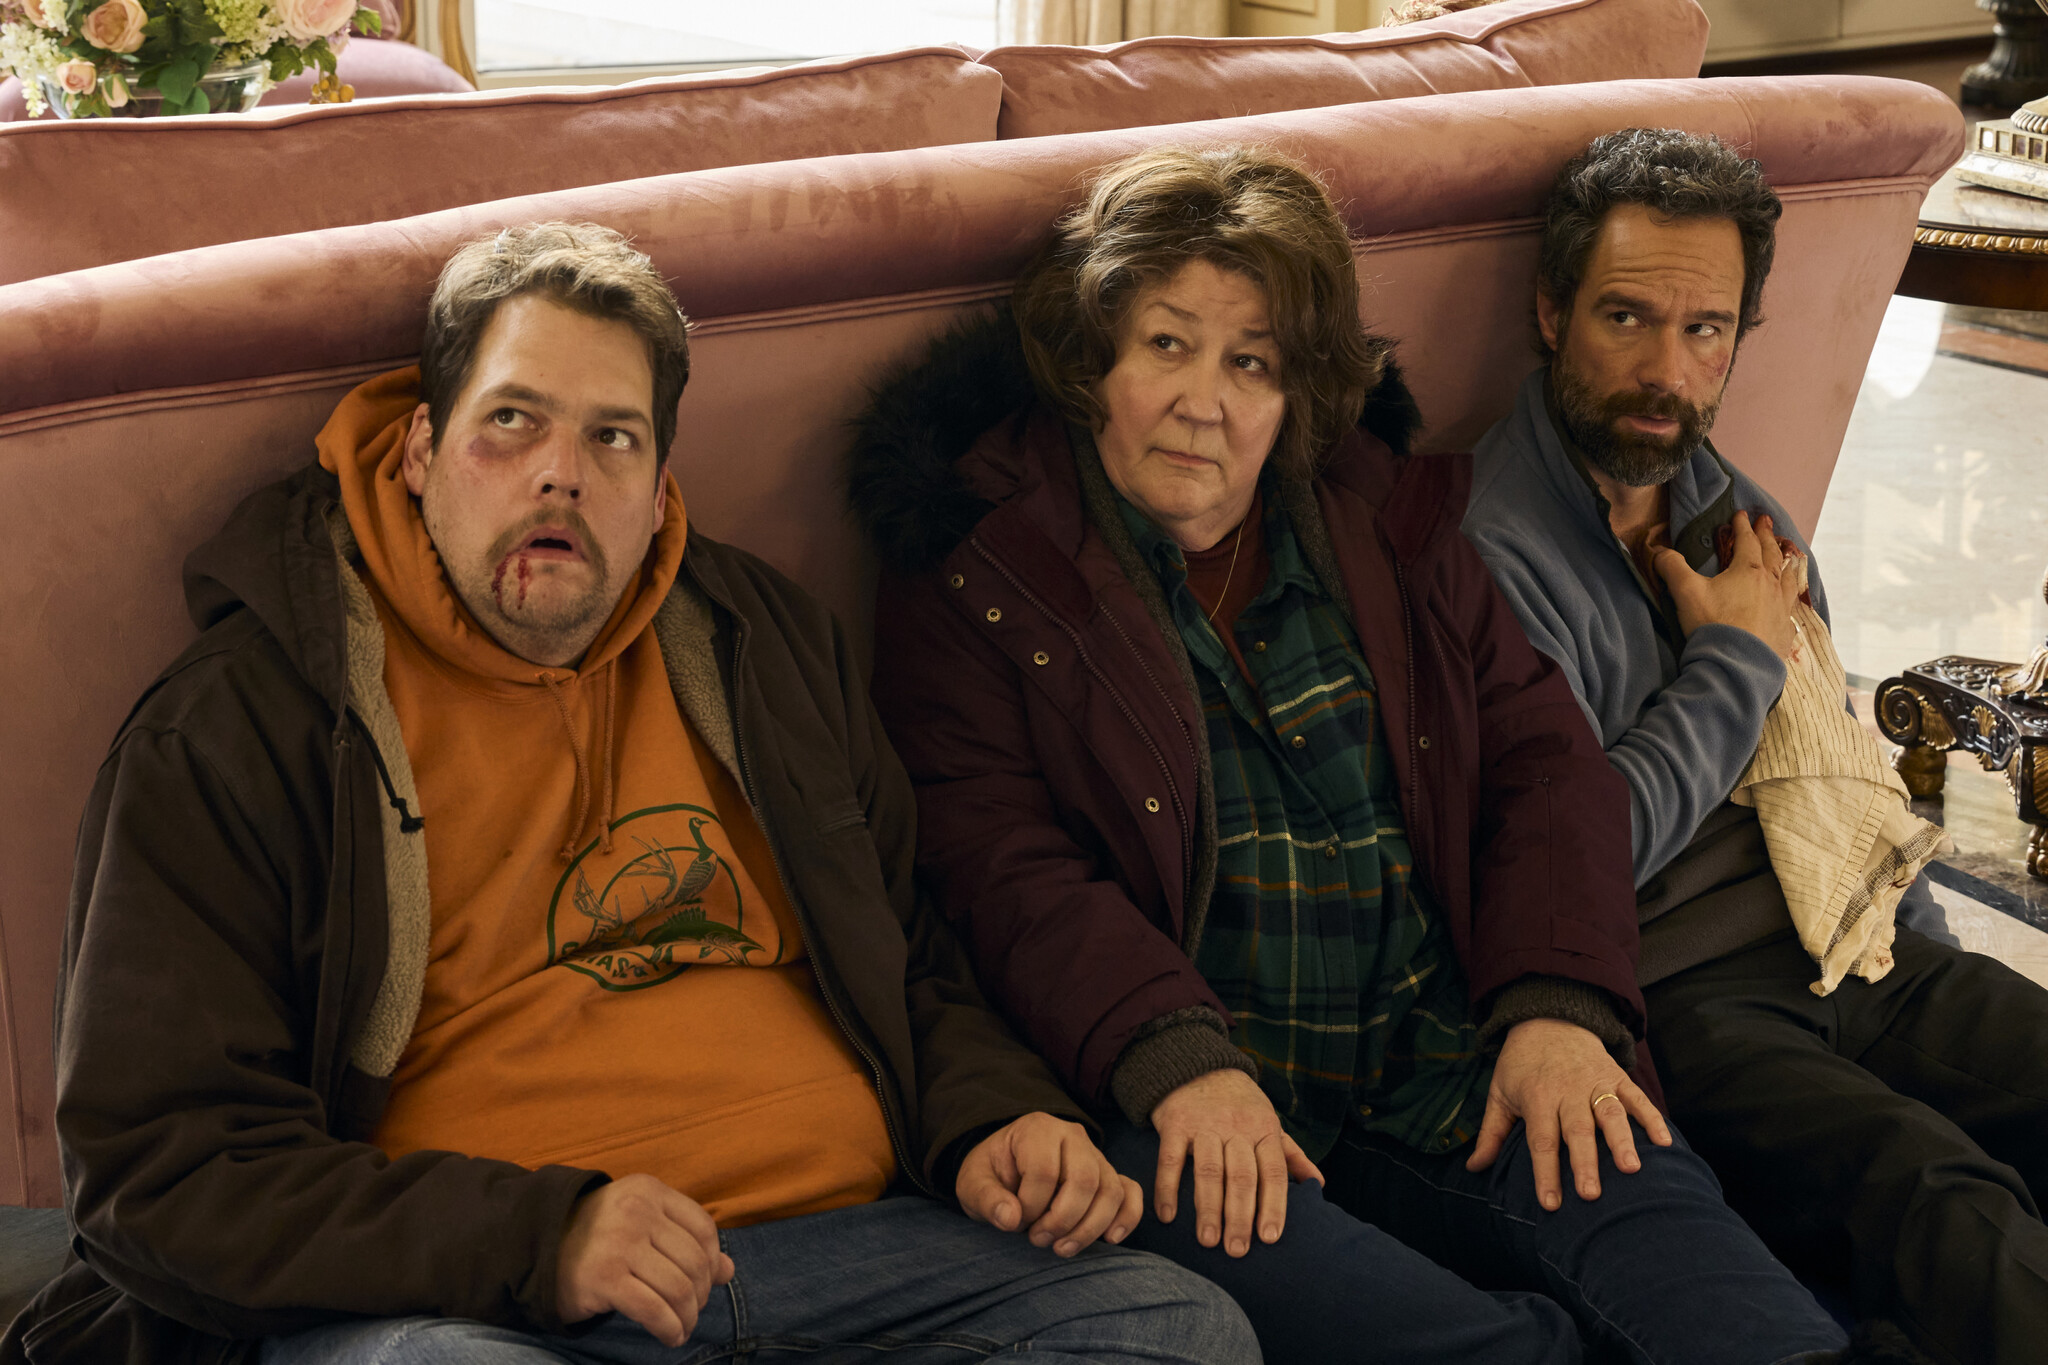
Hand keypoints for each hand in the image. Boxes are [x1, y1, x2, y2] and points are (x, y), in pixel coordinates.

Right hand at [555, 1174, 734, 1346]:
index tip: (704, 1282)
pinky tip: (670, 1336)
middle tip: (692, 1310)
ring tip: (682, 1327)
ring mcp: (619, 1244)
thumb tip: (729, 1270)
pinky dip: (669, 1328)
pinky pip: (653, 1310)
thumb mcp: (643, 1223)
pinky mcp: (604, 1278)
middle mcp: (636, 1212)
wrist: (536, 1247)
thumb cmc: (598, 1236)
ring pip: (679, 1288)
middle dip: (700, 1295)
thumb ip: (686, 1240)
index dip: (712, 1261)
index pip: (703, 1228)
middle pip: (694, 1262)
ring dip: (688, 1316)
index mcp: (648, 1191)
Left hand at [956, 1112, 1142, 1256]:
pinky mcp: (1109, 1175)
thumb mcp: (973, 1183)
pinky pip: (1131, 1192)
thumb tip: (1011, 1218)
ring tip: (1062, 1248)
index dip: (1031, 1206)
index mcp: (1037, 1129)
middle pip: (1085, 1180)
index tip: (1015, 1222)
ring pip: (1110, 1191)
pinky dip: (1127, 1217)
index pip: (1044, 1171)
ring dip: (1090, 1228)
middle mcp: (1072, 1135)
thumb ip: (986, 1198)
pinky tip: (1110, 1239)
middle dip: (1062, 1220)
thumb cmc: (992, 1175)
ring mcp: (1095, 1155)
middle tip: (1038, 1240)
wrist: (1006, 1170)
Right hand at [1150, 1068, 1323, 1257]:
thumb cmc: (1239, 1103)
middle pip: (1241, 1177)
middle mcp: (1236, 1129)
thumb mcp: (1270, 1122)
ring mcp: (1204, 1126)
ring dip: (1208, 1208)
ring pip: (1209, 1171)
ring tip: (1208, 1242)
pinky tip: (1167, 1215)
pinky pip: (1169, 1159)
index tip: (1269, 1237)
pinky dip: (1168, 1188)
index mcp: (1264, 1130)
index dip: (1273, 1205)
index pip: (1273, 1173)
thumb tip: (1318, 1186)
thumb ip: (1292, 1155)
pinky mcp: (1174, 1124)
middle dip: (1240, 1216)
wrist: (1197, 1064)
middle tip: (1237, 1251)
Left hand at [1465, 1018, 1670, 1210]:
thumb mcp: (1498, 1092)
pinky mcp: (1617, 1076)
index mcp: (1537, 1097)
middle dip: (1585, 1162)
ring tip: (1631, 1170)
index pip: (1541, 1140)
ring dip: (1622, 1141)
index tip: (1551, 1204)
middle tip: (1592, 1195)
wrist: (1548, 1018)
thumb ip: (1491, 1132)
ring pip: (1611, 1113)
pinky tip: (1665, 1143)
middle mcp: (1568, 1091)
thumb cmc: (1521, 1064)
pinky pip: (1638, 1097)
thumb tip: (1474, 1168)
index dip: (1545, 1173)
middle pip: (1577, 1130)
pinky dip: (1652, 1118)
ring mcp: (1595, 1082)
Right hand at [1652, 510, 1803, 659]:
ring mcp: (1782, 608)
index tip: (1742, 513)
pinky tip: (1787, 604)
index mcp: (1748, 571)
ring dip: (1785, 563)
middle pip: (1772, 554)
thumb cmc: (1712, 624)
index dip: (1743, 526)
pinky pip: (1790, 609)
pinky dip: (1789, 599)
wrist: (1736, 665)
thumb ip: (1672, 567)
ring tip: (1786, 556)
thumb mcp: (1686, 592)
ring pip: (1788, 578)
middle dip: (1767, 536)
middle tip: (1766, 522)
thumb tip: (1659, 551)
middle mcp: (1771, 584)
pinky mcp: (1785, 631)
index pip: (1747, 541)